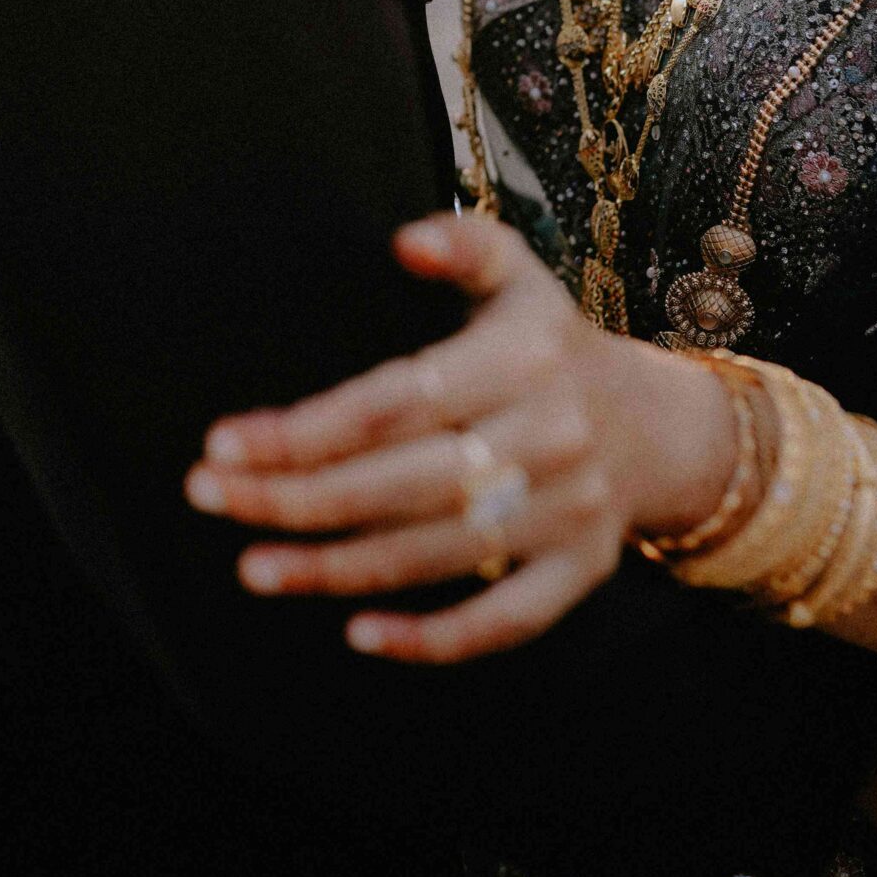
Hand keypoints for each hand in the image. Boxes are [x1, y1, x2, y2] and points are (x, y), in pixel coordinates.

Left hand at [184, 213, 733, 663]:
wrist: (665, 425)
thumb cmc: (556, 346)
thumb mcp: (521, 276)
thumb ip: (464, 244)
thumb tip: (402, 239)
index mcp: (525, 358)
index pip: (397, 402)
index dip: (307, 428)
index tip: (224, 441)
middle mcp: (550, 436)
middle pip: (401, 482)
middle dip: (296, 497)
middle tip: (210, 496)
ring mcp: (569, 512)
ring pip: (436, 554)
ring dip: (335, 568)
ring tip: (253, 564)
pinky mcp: (581, 571)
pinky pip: (503, 620)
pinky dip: (432, 638)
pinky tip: (358, 632)